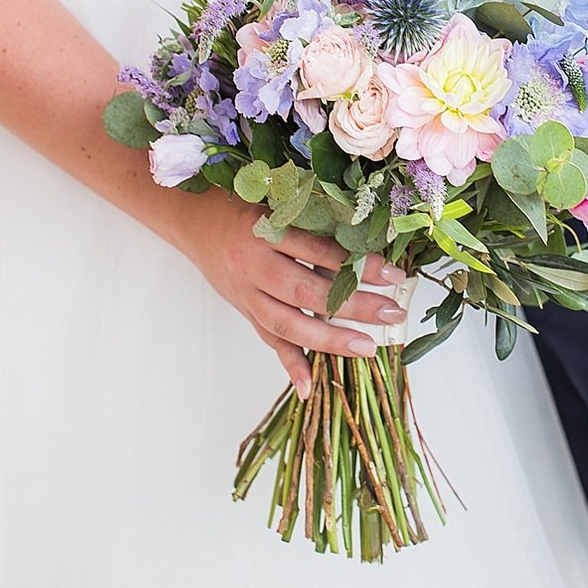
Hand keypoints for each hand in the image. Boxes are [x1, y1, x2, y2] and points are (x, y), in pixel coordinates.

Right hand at [168, 188, 408, 397]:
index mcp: (265, 228)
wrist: (194, 219)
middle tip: (392, 314)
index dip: (356, 264)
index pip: (319, 250)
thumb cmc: (243, 204)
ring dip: (329, 340)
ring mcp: (246, 292)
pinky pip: (268, 338)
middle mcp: (253, 264)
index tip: (393, 274)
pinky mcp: (244, 309)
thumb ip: (313, 222)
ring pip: (287, 323)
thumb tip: (366, 244)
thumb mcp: (277, 201)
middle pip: (306, 292)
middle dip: (353, 306)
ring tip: (366, 347)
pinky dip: (289, 363)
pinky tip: (308, 386)